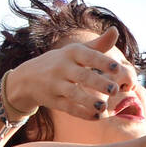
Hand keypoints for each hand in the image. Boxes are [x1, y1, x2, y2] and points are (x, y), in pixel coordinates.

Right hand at [5, 26, 138, 120]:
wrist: (27, 78)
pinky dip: (82, 113)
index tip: (118, 68)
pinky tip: (97, 116)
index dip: (103, 62)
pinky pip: (68, 108)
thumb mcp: (78, 50)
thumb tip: (115, 30)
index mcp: (72, 53)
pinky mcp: (53, 101)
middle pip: (82, 76)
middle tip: (115, 90)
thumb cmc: (63, 62)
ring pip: (73, 94)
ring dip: (89, 101)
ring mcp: (56, 85)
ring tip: (104, 106)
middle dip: (98, 83)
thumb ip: (99, 44)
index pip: (89, 56)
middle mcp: (63, 68)